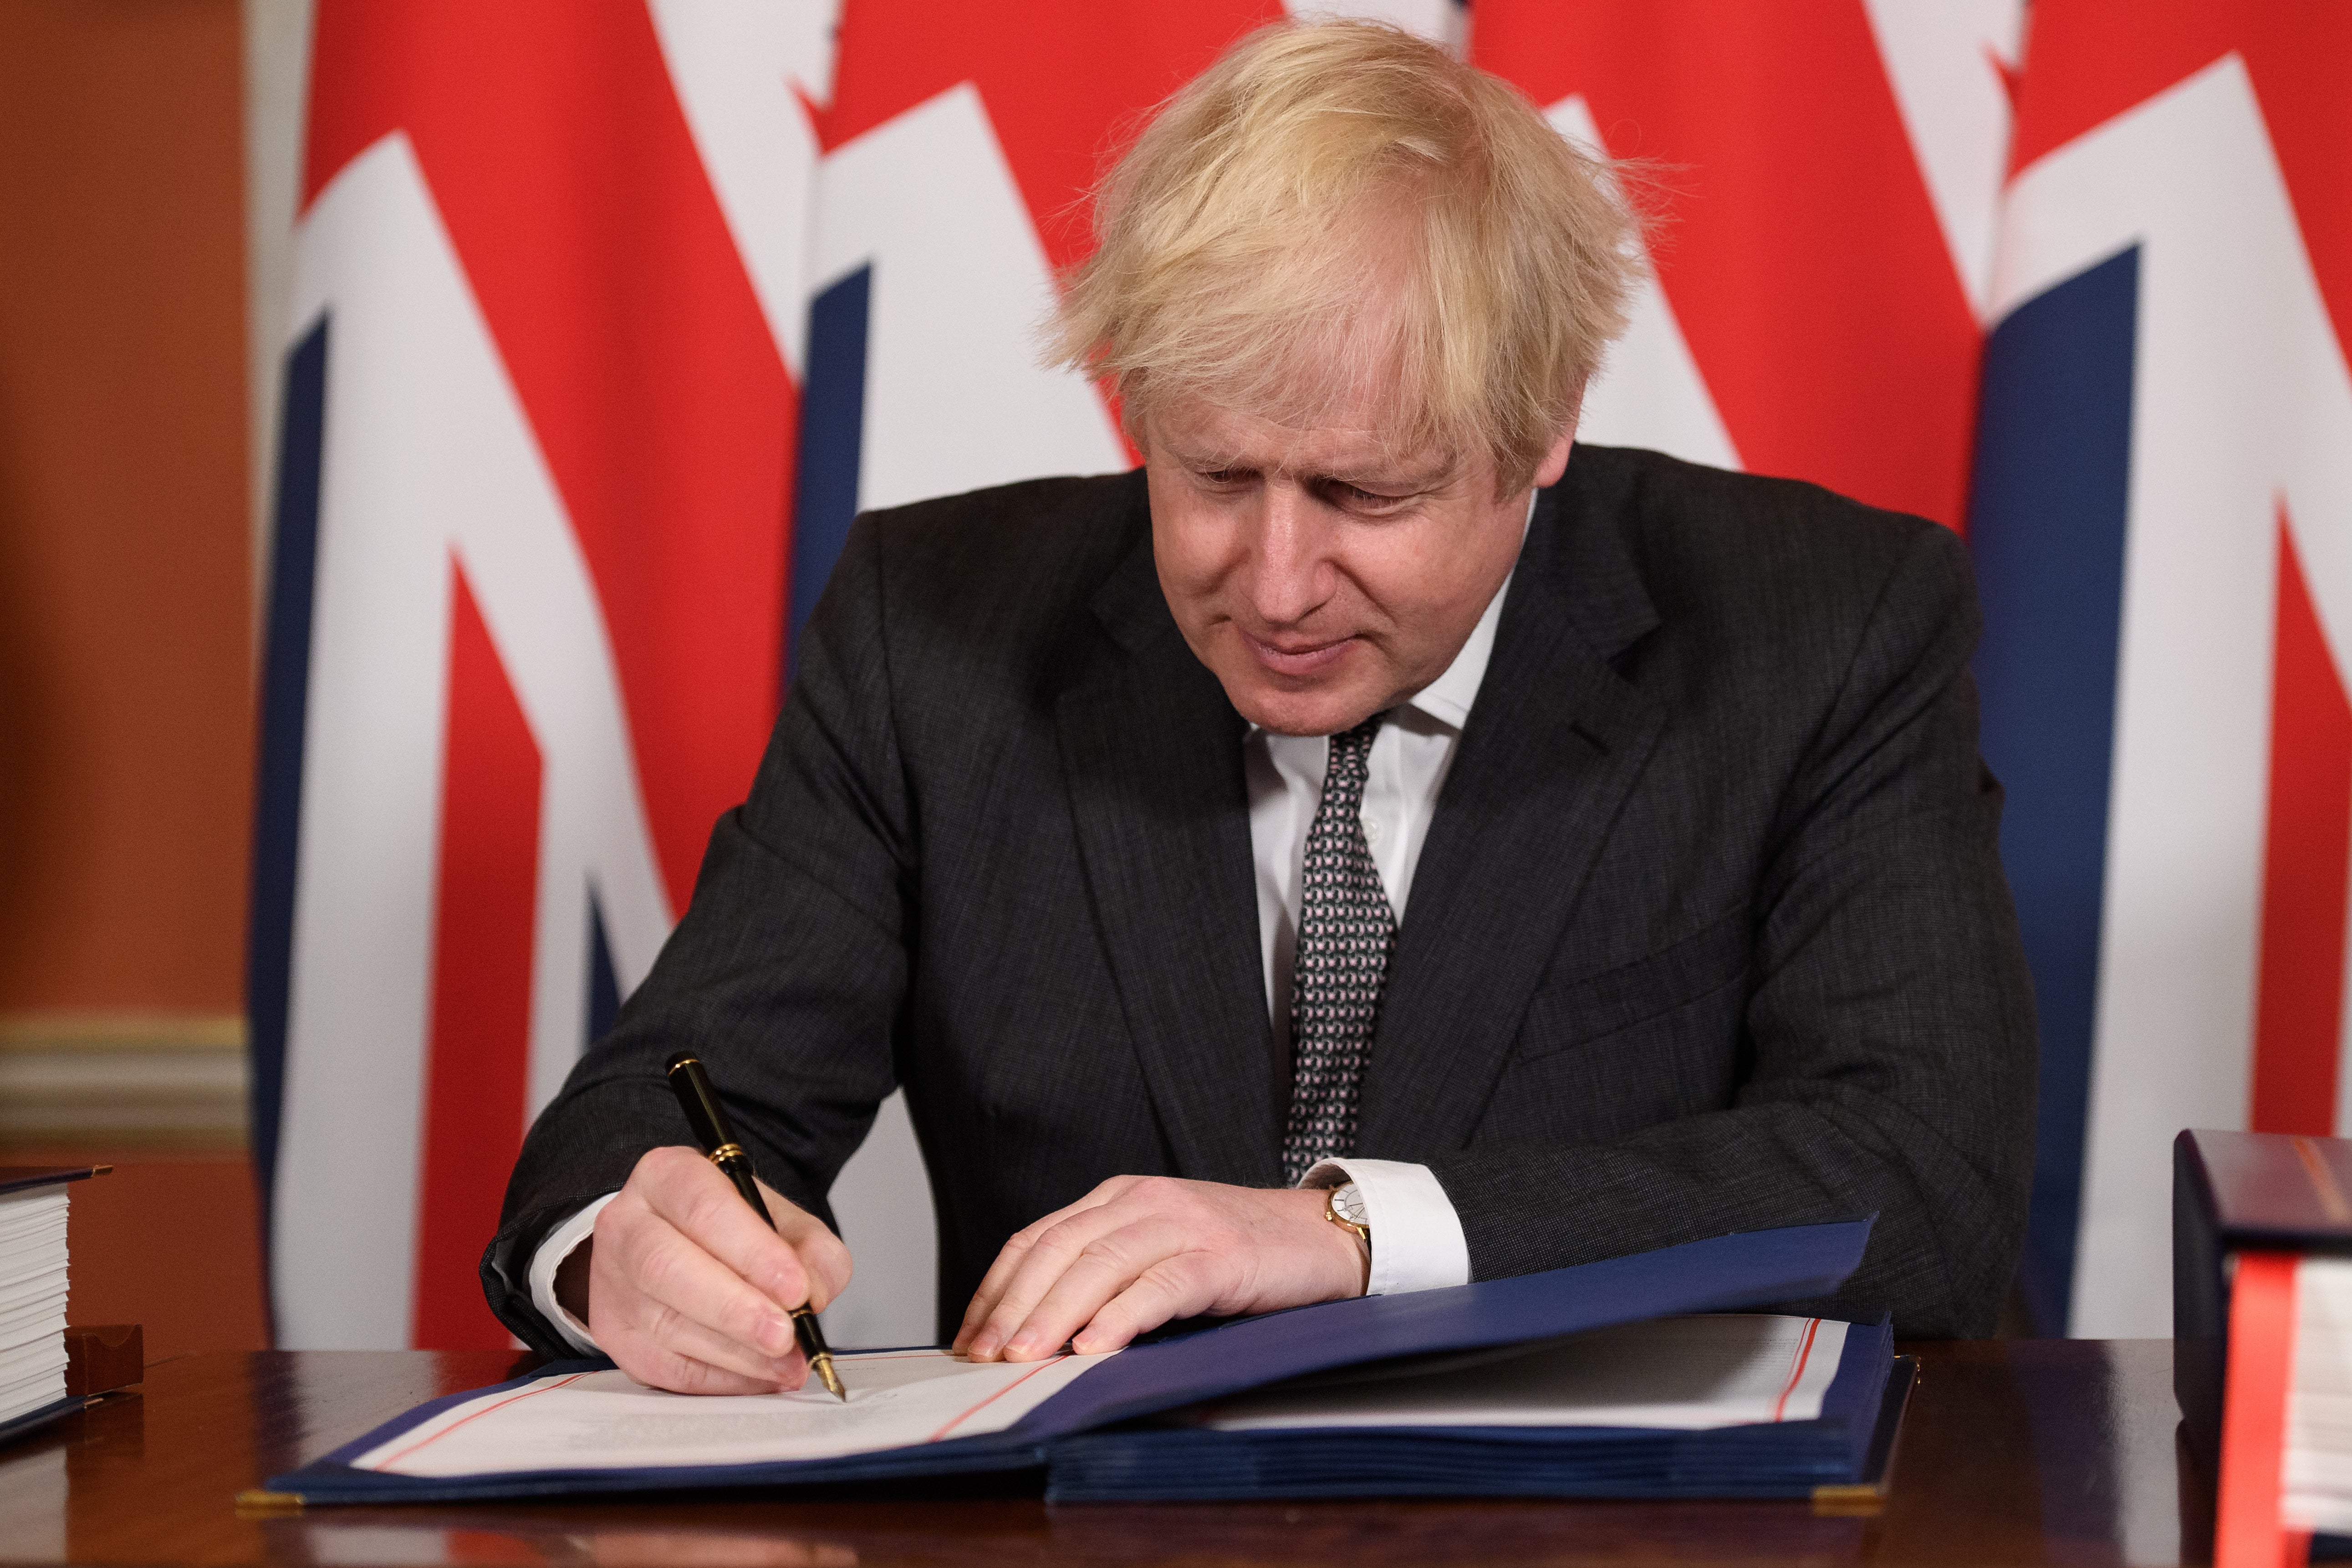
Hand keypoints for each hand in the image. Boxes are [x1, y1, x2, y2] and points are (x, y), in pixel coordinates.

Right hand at [579, 1145, 852, 1394]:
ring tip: (787, 1363)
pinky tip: (761, 1376)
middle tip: (785, 1335)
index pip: (704, 1208)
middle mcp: (628, 1226)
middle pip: (668, 1268)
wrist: (673, 1243)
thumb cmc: (729, 1229)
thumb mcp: (781, 1218)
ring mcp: (614, 1285)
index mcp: (667, 1177)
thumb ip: (811, 1248)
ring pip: (667, 1325)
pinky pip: (667, 1369)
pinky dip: (721, 1379)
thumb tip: (815, 1294)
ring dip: (737, 1354)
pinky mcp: (616, 1336)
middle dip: (735, 1309)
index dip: (752, 1251)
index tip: (796, 1288)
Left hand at [951, 1176, 1365, 1361]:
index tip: (969, 1338)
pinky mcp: (1219, 1255)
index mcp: (1118, 1197)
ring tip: (1025, 1358)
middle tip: (983, 1357)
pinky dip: (1122, 1317)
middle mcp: (1142, 1200)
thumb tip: (1034, 1334)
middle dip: (1012, 1306)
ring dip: (1054, 1315)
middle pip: (1057, 1250)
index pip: (1036, 1239)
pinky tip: (1096, 1347)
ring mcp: (1182, 1223)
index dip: (995, 1289)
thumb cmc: (1235, 1255)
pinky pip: (1159, 1285)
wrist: (1319, 1237)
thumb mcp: (1157, 1252)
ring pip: (1099, 1265)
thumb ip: (1104, 1275)